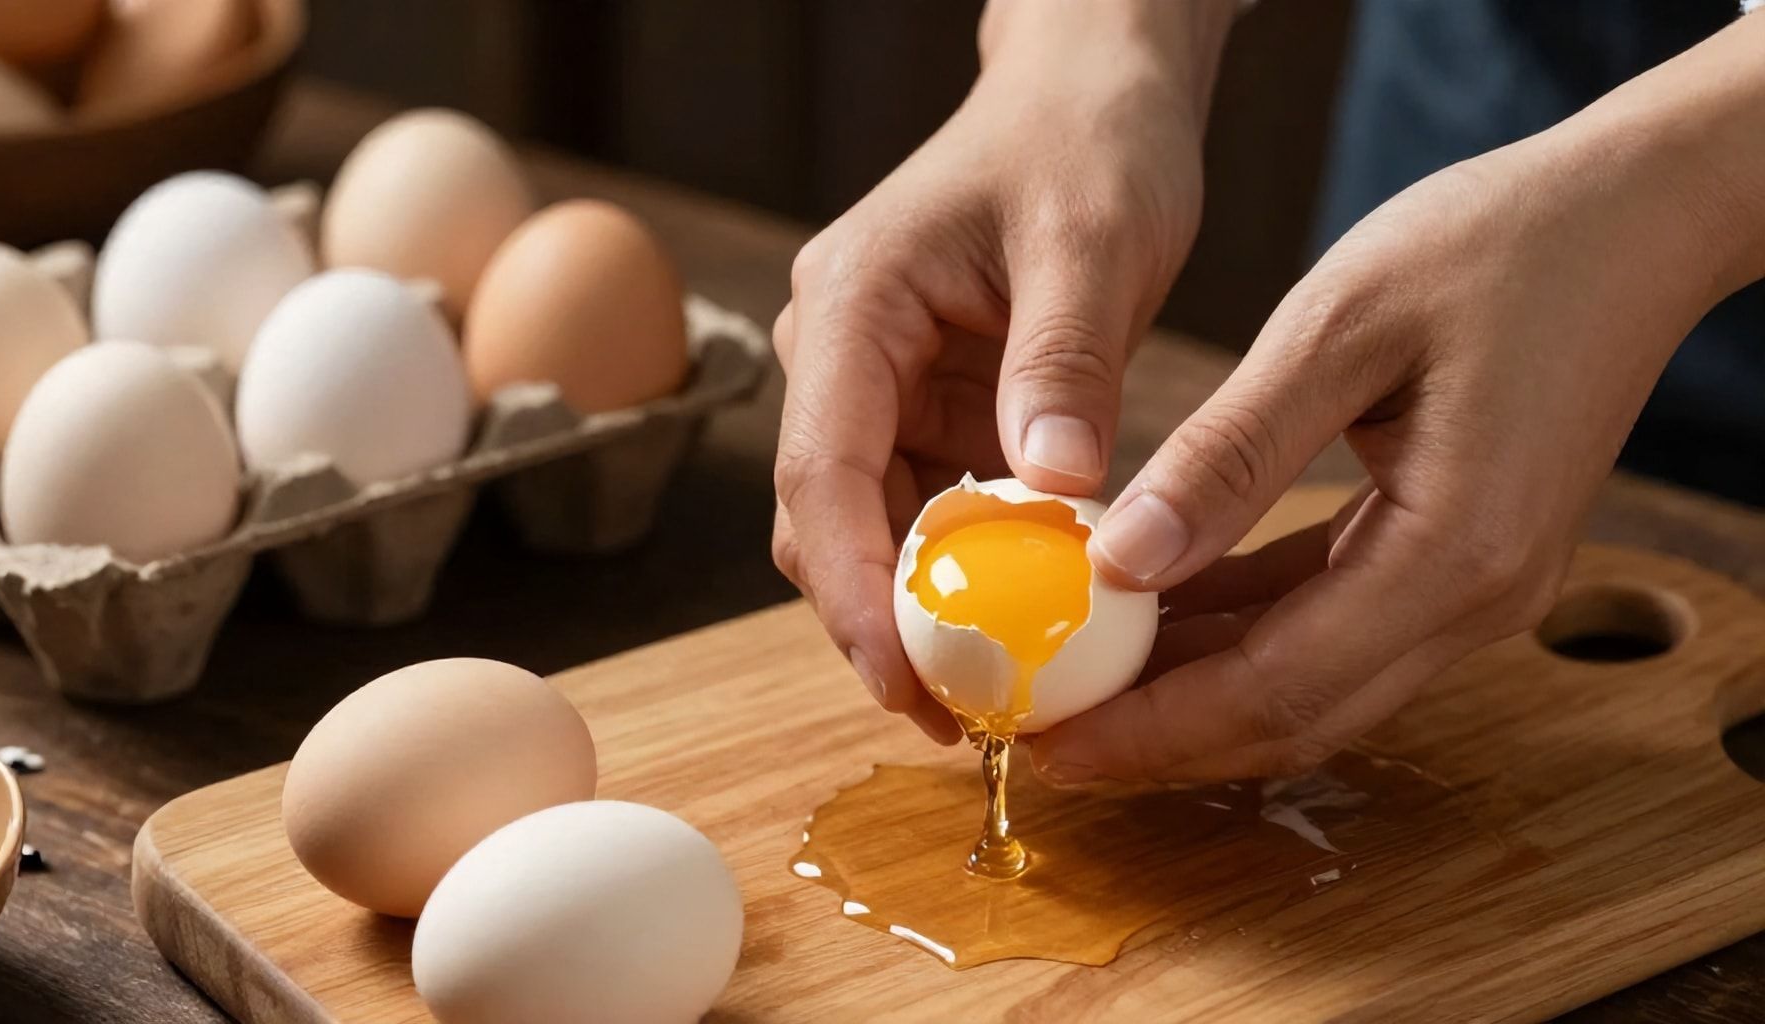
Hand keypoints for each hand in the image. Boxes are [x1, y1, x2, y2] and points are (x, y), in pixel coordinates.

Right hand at [771, 3, 1232, 741]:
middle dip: (880, 625)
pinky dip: (964, 572)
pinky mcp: (925, 408)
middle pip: (826, 520)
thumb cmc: (1087, 142)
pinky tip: (1020, 620)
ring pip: (869, 530)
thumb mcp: (1093, 241)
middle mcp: (841, 353)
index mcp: (853, 305)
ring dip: (922, 611)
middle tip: (962, 718)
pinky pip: (926, 511)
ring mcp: (879, 385)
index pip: (821, 470)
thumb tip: (1057, 496)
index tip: (905, 683)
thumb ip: (1067, 365)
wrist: (1090, 96)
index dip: (853, 592)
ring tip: (997, 692)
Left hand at [1031, 102, 1753, 782]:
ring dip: (1197, 694)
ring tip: (1083, 683)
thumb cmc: (1496, 245)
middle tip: (1044, 736)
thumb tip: (1121, 560)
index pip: (1276, 687)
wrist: (1635, 217)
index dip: (1154, 728)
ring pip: (1314, 684)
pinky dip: (1245, 634)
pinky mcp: (1462, 557)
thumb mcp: (1337, 329)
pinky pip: (1335, 626)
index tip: (1051, 741)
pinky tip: (1160, 612)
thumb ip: (1230, 455)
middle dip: (1163, 738)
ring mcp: (1477, 587)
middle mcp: (1476, 599)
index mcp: (1454, 552)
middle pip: (1295, 715)